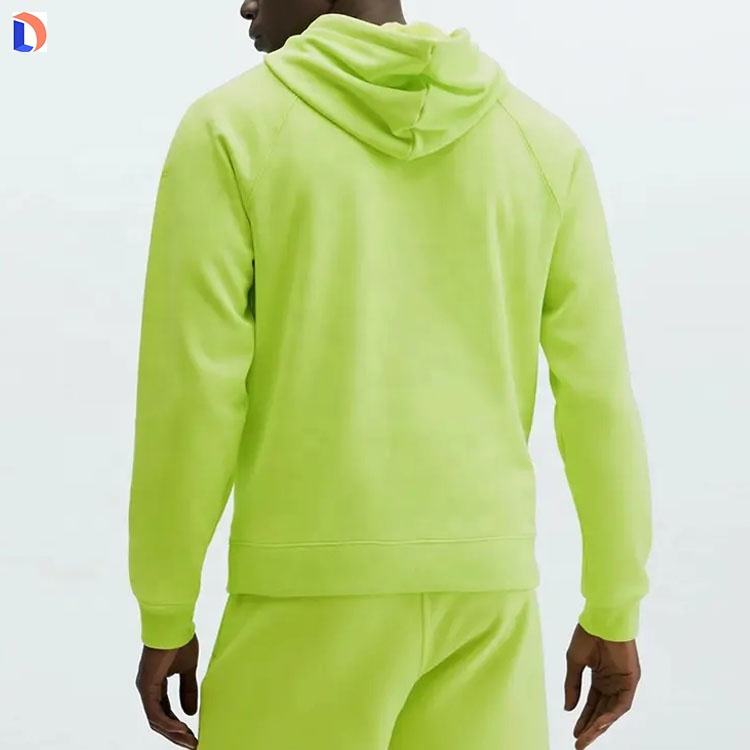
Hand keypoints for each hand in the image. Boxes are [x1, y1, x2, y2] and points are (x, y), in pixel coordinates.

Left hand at [135, 633, 199, 747]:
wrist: (174, 624)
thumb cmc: (180, 641)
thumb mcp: (188, 669)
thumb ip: (188, 690)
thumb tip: (191, 712)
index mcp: (156, 685)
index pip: (165, 712)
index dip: (178, 725)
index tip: (193, 734)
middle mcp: (148, 689)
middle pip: (160, 721)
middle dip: (176, 735)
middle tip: (192, 744)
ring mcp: (146, 688)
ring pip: (157, 720)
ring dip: (174, 733)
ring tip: (190, 741)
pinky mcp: (147, 685)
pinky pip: (155, 712)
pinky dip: (168, 722)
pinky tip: (182, 728)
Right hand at [564, 623, 640, 748]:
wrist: (602, 619)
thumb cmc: (588, 635)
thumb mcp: (575, 662)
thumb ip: (572, 685)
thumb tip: (568, 708)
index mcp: (599, 677)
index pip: (591, 704)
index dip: (583, 718)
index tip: (575, 733)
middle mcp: (612, 683)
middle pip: (601, 711)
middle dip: (590, 728)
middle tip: (579, 743)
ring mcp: (622, 682)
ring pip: (612, 711)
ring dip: (600, 725)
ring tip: (586, 737)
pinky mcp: (631, 680)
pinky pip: (622, 703)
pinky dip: (611, 714)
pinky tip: (600, 723)